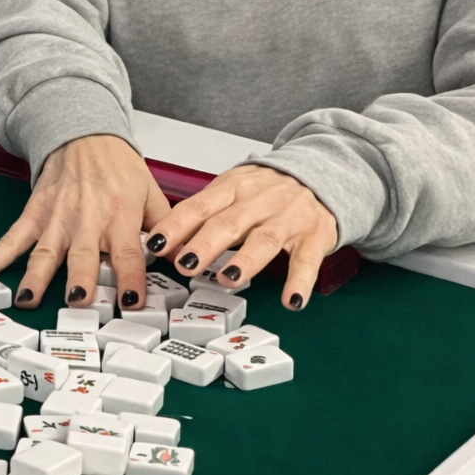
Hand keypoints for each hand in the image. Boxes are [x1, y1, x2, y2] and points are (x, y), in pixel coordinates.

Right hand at [0, 134, 169, 310]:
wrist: (85, 137)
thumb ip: (165, 228)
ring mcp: (55, 219)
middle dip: (80, 280)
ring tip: (27, 300)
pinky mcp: (33, 215)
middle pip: (83, 256)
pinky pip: (11, 239)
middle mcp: (86, 221)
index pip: (128, 254)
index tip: (132, 303)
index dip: (130, 279)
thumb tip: (179, 259)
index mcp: (120, 217)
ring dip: (35, 277)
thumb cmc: (120, 169)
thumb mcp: (152, 194)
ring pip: (45, 253)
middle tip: (77, 302)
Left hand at [145, 165, 336, 310]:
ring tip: (228, 280)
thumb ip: (203, 213)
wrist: (320, 173)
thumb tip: (164, 242)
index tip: (154, 244)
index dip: (175, 226)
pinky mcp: (315, 235)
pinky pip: (307, 260)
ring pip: (265, 239)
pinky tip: (291, 300)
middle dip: (205, 244)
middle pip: (229, 223)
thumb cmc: (266, 189)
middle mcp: (259, 202)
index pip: (198, 207)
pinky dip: (300, 281)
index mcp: (232, 188)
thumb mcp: (231, 189)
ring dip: (246, 261)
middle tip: (185, 265)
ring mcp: (288, 218)